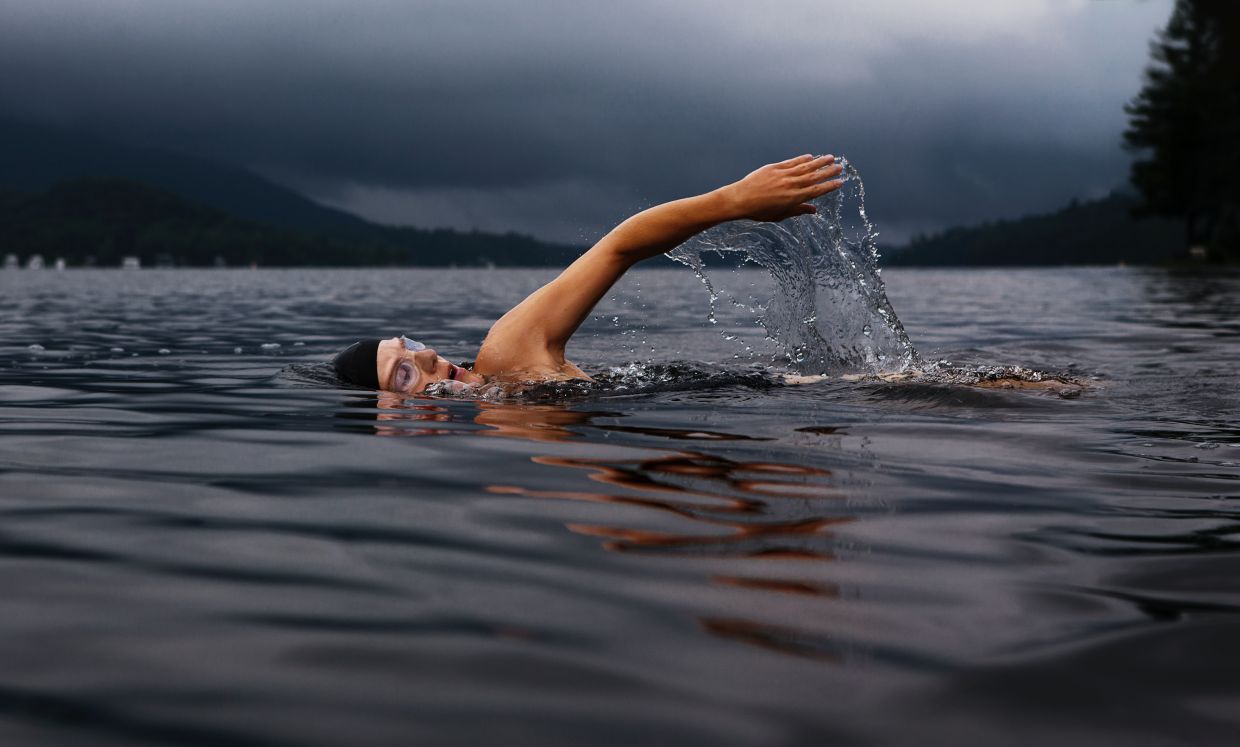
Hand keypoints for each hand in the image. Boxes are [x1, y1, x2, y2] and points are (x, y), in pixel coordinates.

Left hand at [719, 154, 844, 221]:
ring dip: (819, 162)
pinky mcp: (774, 168)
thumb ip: (798, 211)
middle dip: (828, 171)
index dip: (829, 186)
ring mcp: (783, 175)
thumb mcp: (780, 215)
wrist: (740, 199)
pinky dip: (802, 159)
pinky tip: (810, 156)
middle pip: (814, 177)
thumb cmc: (759, 211)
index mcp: (793, 199)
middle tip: (840, 167)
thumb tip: (814, 210)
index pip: (816, 191)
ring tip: (831, 157)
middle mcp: (791, 185)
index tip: (840, 182)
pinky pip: (792, 162)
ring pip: (805, 167)